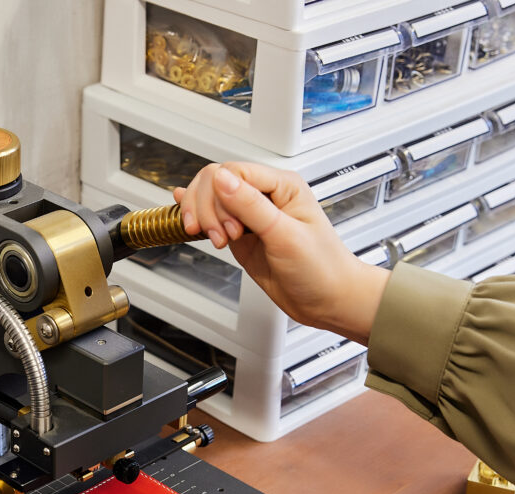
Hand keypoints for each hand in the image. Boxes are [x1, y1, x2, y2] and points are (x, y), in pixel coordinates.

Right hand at [175, 162, 388, 342]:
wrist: (329, 301)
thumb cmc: (321, 269)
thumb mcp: (284, 235)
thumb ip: (250, 205)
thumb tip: (220, 179)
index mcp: (282, 185)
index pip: (233, 171)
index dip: (220, 198)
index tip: (230, 229)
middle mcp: (266, 196)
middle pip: (216, 181)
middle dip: (208, 209)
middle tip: (220, 237)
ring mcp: (252, 216)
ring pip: (211, 198)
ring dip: (203, 217)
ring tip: (215, 240)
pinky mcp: (243, 235)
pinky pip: (215, 217)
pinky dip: (199, 216)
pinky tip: (185, 214)